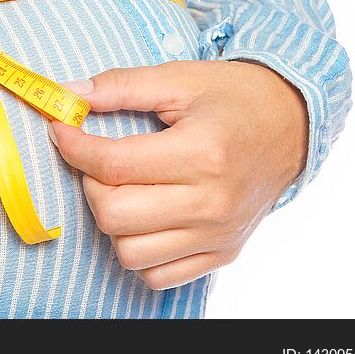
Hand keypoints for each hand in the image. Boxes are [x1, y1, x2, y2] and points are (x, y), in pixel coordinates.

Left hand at [49, 60, 307, 289]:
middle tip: (98, 160)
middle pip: (114, 215)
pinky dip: (139, 250)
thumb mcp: (178, 78)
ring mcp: (218, 234)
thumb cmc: (234, 97)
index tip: (61, 130)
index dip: (73, 147)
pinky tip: (145, 216)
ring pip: (129, 252)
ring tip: (124, 188)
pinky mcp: (221, 252)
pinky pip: (158, 275)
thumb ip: (120, 86)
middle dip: (90, 184)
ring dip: (112, 221)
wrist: (293, 123)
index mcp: (202, 153)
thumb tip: (66, 96)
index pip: (112, 165)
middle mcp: (211, 201)